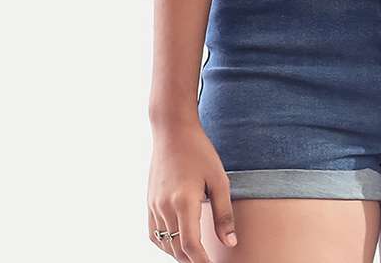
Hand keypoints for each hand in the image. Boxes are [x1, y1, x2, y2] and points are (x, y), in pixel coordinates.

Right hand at [147, 120, 237, 260]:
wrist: (172, 131)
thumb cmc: (199, 151)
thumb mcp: (219, 179)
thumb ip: (224, 213)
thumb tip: (230, 243)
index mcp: (184, 201)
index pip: (190, 246)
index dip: (202, 262)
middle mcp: (165, 207)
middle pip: (177, 250)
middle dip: (192, 261)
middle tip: (208, 261)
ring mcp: (154, 206)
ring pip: (164, 243)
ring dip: (179, 254)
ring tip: (196, 255)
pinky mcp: (149, 202)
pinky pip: (154, 234)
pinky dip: (165, 243)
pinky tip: (178, 242)